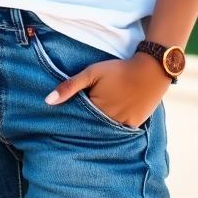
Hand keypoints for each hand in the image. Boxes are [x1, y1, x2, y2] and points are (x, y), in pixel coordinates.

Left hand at [45, 53, 170, 127]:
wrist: (149, 71)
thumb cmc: (117, 70)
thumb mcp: (91, 73)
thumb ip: (70, 86)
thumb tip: (48, 101)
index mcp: (97, 109)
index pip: (79, 115)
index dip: (74, 111)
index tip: (67, 110)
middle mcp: (110, 121)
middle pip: (92, 122)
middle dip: (86, 118)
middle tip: (86, 107)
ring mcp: (124, 124)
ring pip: (106, 126)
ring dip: (100, 121)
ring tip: (101, 108)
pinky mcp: (135, 124)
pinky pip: (120, 128)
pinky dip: (114, 122)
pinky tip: (112, 112)